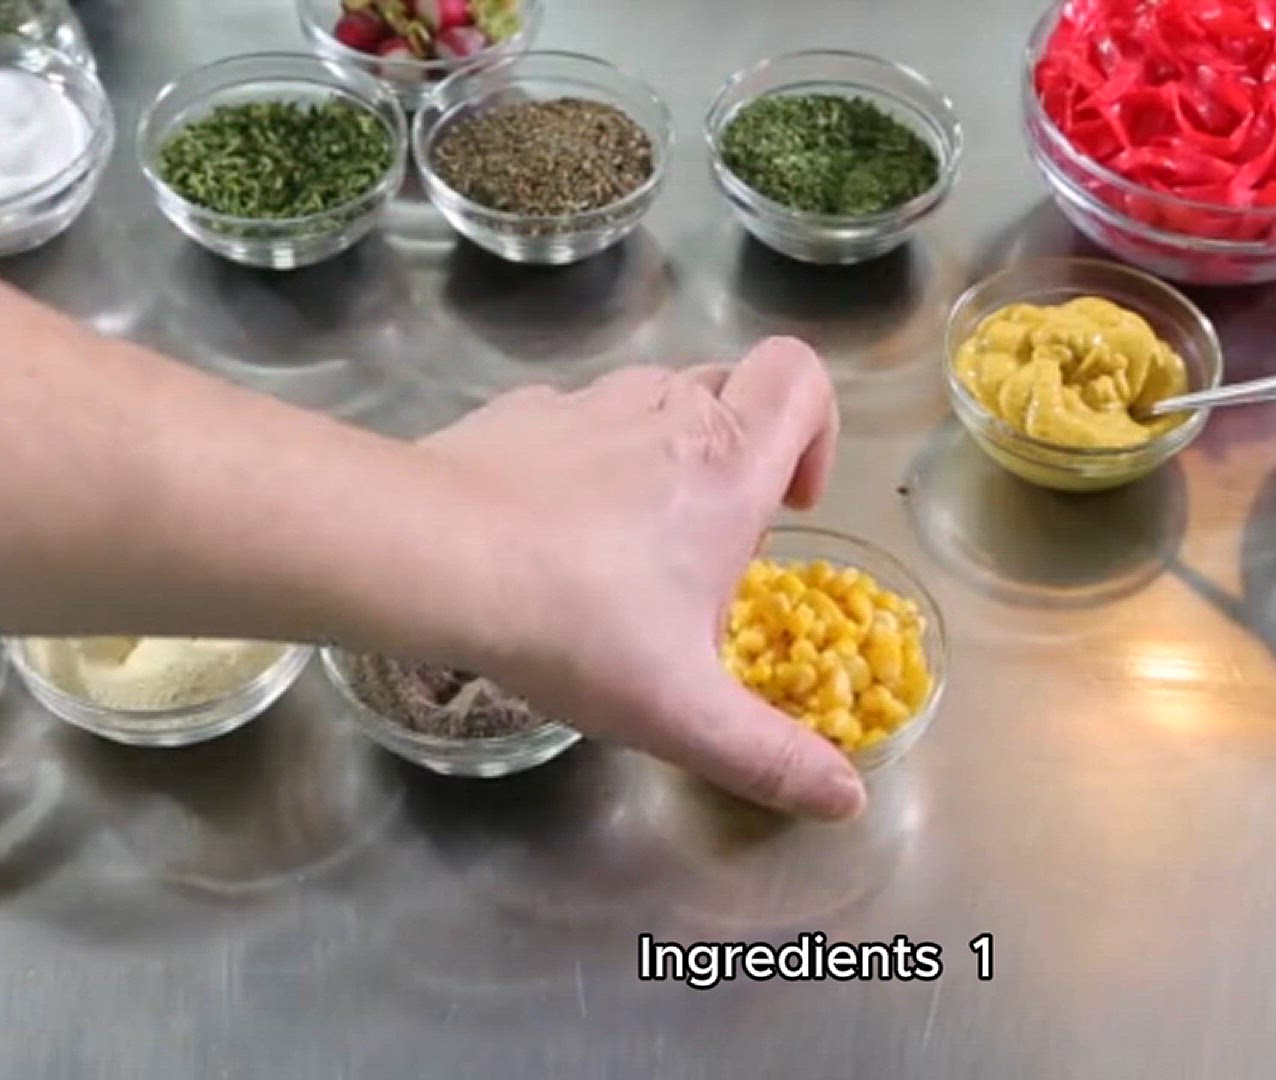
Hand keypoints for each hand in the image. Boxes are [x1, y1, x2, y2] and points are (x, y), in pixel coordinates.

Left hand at [417, 337, 864, 819]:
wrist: (427, 557)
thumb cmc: (572, 625)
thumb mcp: (683, 713)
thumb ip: (770, 756)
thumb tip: (848, 799)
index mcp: (727, 467)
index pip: (801, 380)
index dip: (816, 429)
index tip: (788, 504)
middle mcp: (666, 414)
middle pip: (733, 389)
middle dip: (739, 455)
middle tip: (708, 545)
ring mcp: (586, 404)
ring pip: (653, 399)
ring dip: (661, 454)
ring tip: (626, 544)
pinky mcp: (519, 414)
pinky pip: (574, 421)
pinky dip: (582, 461)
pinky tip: (549, 531)